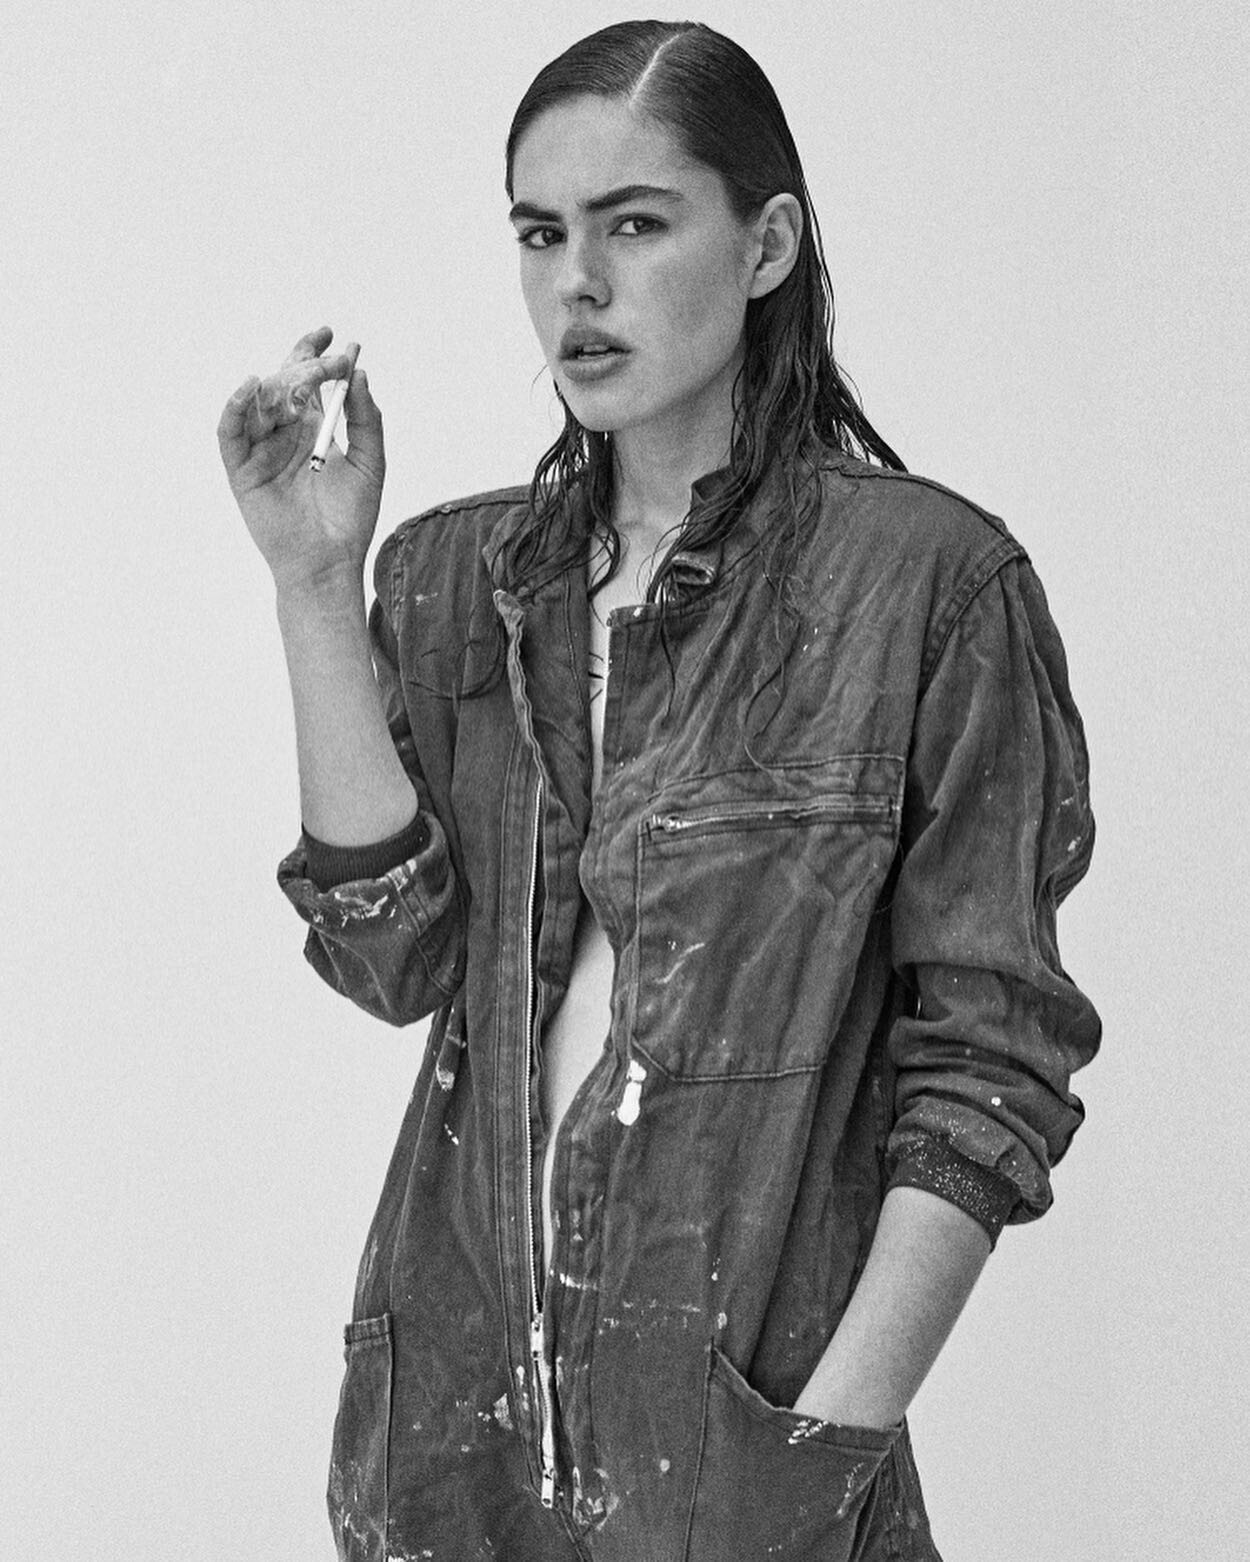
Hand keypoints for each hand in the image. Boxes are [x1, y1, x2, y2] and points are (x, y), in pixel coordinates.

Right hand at [217, 327, 385, 590]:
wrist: (329, 562)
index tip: (337, 335)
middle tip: (326, 355)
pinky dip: (236, 406)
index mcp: (312, 429)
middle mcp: (283, 434)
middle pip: (282, 383)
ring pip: (259, 401)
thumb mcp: (370, 462)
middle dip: (302, 363)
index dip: (316, 354)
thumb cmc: (350, 519)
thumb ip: (366, 420)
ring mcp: (260, 450)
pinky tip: (250, 384)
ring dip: (279, 383)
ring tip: (306, 379)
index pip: (307, 381)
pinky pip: (230, 431)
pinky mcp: (241, 469)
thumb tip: (361, 375)